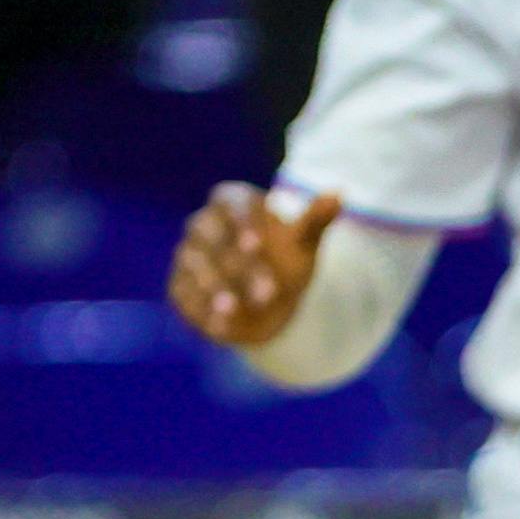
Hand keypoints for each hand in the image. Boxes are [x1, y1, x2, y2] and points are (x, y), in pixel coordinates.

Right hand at [167, 183, 335, 346]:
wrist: (270, 297)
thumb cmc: (287, 259)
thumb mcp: (304, 242)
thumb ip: (315, 219)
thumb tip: (338, 193)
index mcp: (232, 203)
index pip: (231, 203)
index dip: (241, 223)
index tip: (257, 245)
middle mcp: (203, 225)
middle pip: (213, 239)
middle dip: (239, 265)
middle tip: (267, 291)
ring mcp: (188, 256)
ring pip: (196, 268)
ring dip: (215, 289)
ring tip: (233, 307)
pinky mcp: (181, 286)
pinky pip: (186, 296)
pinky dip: (201, 310)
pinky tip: (218, 325)